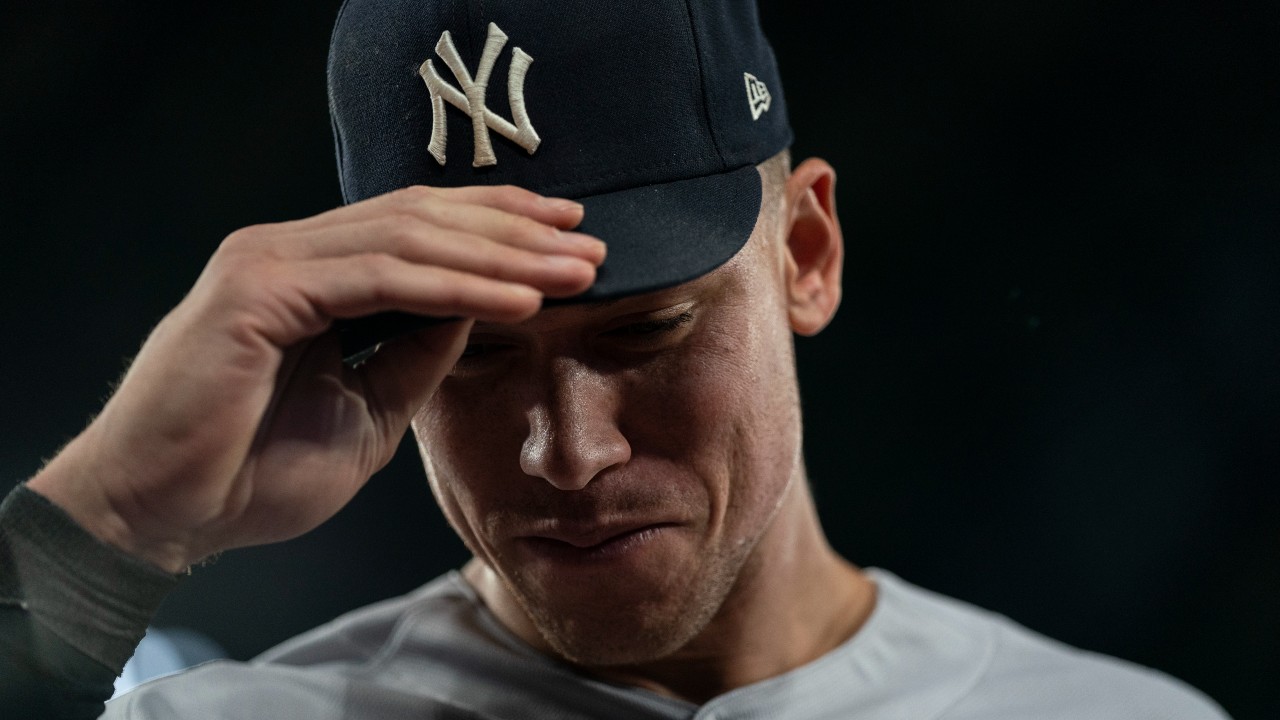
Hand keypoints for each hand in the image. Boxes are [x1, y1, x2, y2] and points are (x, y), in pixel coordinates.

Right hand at [27, 185, 602, 571]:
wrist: (160, 518)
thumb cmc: (251, 473)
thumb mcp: (369, 411)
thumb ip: (417, 355)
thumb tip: (480, 309)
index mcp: (313, 271)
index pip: (418, 226)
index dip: (496, 224)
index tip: (568, 237)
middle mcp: (290, 249)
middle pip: (422, 218)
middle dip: (514, 231)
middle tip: (591, 244)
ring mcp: (270, 260)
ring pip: (408, 238)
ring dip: (500, 254)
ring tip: (572, 269)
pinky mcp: (258, 289)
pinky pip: (380, 279)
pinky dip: (455, 287)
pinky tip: (517, 299)